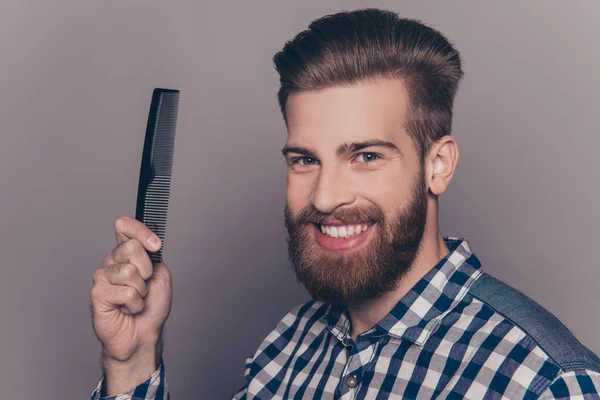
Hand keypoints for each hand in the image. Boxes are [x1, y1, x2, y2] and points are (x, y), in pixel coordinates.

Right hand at [90, 216, 172, 392]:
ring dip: (141, 291)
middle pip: (131, 247)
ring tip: (135, 300)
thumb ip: (152, 255)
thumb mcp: (160, 275)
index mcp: (126, 253)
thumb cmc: (151, 306)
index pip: (124, 226)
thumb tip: (146, 241)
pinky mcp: (97, 293)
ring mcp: (102, 276)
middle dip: (147, 270)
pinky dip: (134, 304)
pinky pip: (126, 292)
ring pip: (130, 272)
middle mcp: (111, 261)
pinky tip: (126, 309)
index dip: (140, 230)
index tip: (155, 244)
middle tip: (144, 286)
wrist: (143, 334)